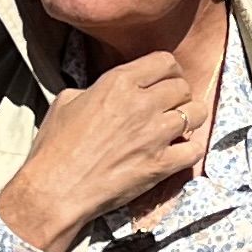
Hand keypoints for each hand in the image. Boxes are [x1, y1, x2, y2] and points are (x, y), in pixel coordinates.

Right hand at [0, 51, 204, 250]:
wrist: (55, 190)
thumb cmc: (54, 148)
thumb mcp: (67, 102)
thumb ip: (96, 90)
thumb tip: (109, 93)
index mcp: (118, 83)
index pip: (165, 62)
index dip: (170, 70)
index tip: (167, 80)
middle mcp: (141, 104)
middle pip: (183, 87)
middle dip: (180, 95)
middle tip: (171, 106)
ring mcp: (155, 135)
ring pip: (197, 113)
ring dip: (190, 119)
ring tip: (179, 127)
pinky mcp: (161, 165)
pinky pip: (196, 149)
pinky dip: (192, 149)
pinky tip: (181, 151)